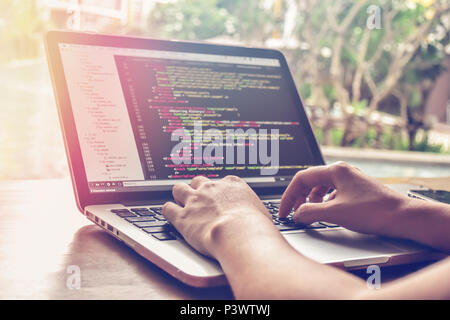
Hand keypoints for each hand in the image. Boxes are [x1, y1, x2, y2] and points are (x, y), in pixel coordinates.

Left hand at [162, 175, 272, 257]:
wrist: (239, 233)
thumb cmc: (254, 225)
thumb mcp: (260, 211)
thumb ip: (252, 209)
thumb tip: (257, 217)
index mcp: (231, 184)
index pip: (222, 181)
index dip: (218, 191)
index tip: (219, 197)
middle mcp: (211, 188)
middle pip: (197, 181)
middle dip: (197, 189)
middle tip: (199, 200)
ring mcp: (194, 200)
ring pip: (179, 189)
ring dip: (179, 195)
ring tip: (181, 203)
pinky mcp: (182, 216)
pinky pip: (167, 208)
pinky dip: (168, 211)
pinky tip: (171, 215)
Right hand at [279, 162, 408, 235]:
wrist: (403, 217)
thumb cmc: (374, 211)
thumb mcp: (335, 213)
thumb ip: (310, 212)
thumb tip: (296, 214)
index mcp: (335, 171)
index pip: (301, 179)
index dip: (289, 196)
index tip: (284, 210)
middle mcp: (342, 171)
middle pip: (311, 181)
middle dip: (299, 198)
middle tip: (293, 212)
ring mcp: (351, 180)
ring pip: (322, 187)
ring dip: (311, 200)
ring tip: (308, 213)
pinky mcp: (357, 190)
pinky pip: (333, 193)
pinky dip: (324, 202)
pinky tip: (326, 212)